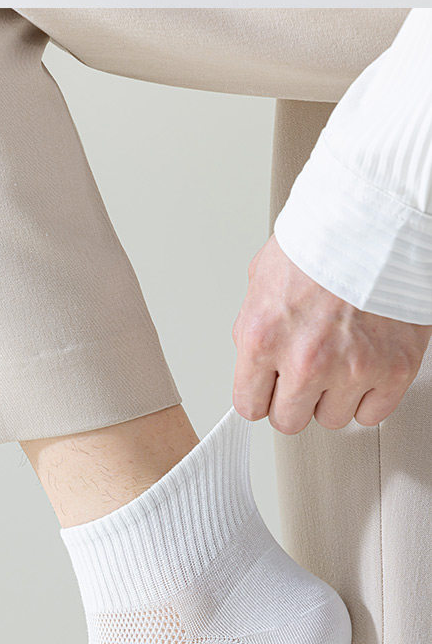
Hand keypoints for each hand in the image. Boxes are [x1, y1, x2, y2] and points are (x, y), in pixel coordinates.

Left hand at [232, 234, 431, 433]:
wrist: (374, 222)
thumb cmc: (319, 244)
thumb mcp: (261, 281)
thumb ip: (253, 328)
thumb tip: (252, 362)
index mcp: (262, 338)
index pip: (248, 405)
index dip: (258, 397)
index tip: (266, 392)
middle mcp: (305, 360)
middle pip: (288, 421)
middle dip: (292, 401)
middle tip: (302, 376)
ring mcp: (352, 369)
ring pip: (332, 420)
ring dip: (332, 397)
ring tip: (337, 361)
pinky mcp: (394, 371)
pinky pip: (372, 414)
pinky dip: (368, 398)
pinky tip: (363, 370)